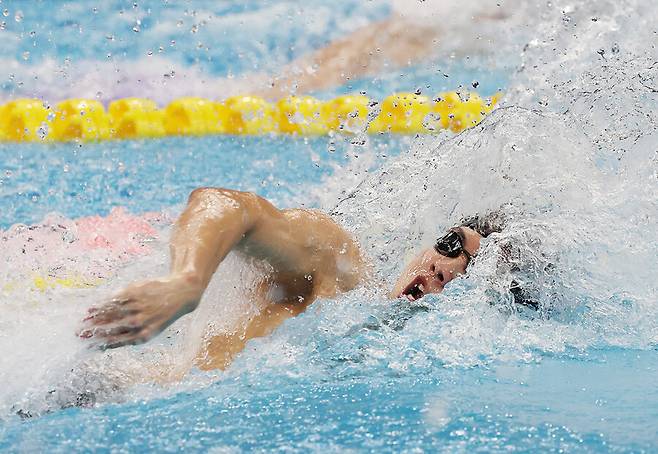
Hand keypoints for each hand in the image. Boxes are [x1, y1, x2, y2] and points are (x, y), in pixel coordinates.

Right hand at [79, 276, 202, 348]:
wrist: (181, 294)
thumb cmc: (160, 315)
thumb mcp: (149, 329)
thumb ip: (128, 336)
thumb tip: (103, 344)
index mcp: (143, 336)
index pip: (116, 342)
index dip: (99, 344)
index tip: (86, 346)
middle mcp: (139, 323)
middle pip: (110, 329)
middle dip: (92, 332)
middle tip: (78, 334)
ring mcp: (137, 307)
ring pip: (110, 314)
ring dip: (94, 318)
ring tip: (83, 321)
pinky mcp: (136, 293)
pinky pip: (114, 300)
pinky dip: (102, 305)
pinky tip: (92, 308)